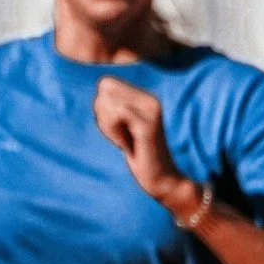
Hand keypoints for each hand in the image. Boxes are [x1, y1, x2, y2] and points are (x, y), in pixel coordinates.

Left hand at [93, 77, 193, 208]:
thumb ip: (112, 108)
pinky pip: (118, 114)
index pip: (106, 83)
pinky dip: (113, 131)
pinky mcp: (149, 125)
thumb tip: (101, 87)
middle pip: (106, 87)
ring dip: (107, 124)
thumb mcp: (122, 128)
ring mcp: (152, 111)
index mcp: (146, 98)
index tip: (114, 127)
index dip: (101, 105)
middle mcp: (151, 100)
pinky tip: (124, 145)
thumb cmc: (139, 156)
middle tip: (117, 134)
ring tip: (122, 141)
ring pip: (110, 100)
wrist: (162, 179)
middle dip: (102, 112)